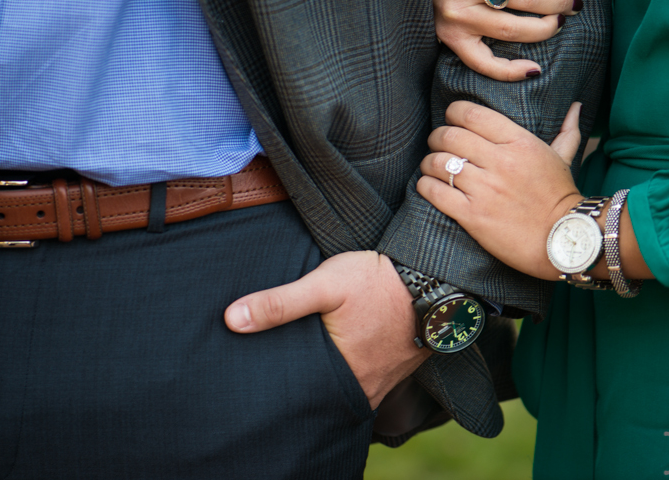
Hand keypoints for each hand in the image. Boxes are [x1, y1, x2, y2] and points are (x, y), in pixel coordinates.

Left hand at [224, 250, 429, 408]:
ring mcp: (384, 380)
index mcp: (342, 372)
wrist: (436, 275)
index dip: (280, 382)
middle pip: (322, 392)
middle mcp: (365, 386)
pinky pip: (367, 379)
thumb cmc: (378, 279)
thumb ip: (279, 303)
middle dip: (304, 382)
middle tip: (285, 364)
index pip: (299, 391)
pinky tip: (342, 353)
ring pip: (345, 388)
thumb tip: (232, 320)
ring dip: (329, 377)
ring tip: (310, 360)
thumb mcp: (325, 283)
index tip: (262, 372)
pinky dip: (351, 371)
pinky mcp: (397, 368)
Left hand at [416, 100, 584, 278]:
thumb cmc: (560, 198)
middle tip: (437, 143)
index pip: (472, 114)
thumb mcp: (563, 159)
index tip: (451, 118)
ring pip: (438, 163)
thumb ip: (566, 131)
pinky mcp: (472, 215)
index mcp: (519, 143)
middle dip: (437, 137)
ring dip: (429, 162)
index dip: (454, 112)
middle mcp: (500, 162)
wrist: (563, 240)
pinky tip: (429, 185)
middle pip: (449, 135)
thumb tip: (576, 106)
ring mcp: (484, 189)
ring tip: (432, 166)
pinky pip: (435, 191)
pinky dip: (426, 185)